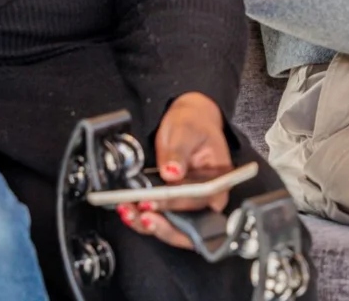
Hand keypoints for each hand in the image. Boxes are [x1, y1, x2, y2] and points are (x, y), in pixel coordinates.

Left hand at [117, 93, 231, 249]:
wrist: (187, 121)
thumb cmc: (193, 124)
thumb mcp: (186, 131)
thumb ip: (179, 152)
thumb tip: (172, 172)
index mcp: (219, 179)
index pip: (201, 200)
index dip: (177, 204)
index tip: (153, 201)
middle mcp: (208, 197)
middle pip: (192, 225)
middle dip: (164, 226)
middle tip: (141, 214)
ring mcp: (191, 204)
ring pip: (174, 228)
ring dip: (149, 225)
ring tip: (129, 211)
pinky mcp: (175, 206)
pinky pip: (162, 220)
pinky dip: (144, 219)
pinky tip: (130, 210)